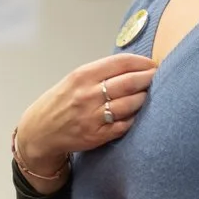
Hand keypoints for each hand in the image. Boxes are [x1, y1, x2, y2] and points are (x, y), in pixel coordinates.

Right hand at [15, 53, 157, 176]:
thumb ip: (101, 72)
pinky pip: (124, 125)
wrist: (40, 131)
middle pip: (129, 82)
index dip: (142, 62)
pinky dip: (134, 118)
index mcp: (83, 76)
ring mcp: (92, 116)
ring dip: (144, 98)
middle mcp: (87, 95)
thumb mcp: (75, 79)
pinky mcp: (96, 135)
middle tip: (159, 77)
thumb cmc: (61, 101)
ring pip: (130, 104)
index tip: (153, 64)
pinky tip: (136, 114)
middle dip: (149, 78)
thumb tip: (135, 66)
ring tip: (147, 95)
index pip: (120, 63)